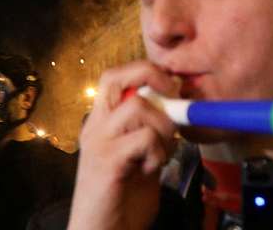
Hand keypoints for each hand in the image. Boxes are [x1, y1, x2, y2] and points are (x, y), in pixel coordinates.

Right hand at [66, 61, 179, 229]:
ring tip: (161, 152)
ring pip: (138, 106)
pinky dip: (159, 151)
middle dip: (152, 77)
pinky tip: (153, 169)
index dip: (145, 72)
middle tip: (172, 98)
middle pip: (116, 77)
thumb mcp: (140, 159)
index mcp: (101, 123)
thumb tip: (177, 112)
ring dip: (162, 126)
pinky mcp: (108, 162)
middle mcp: (95, 127)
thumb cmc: (122, 201)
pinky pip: (144, 138)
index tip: (171, 88)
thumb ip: (151, 135)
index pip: (115, 77)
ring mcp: (99, 143)